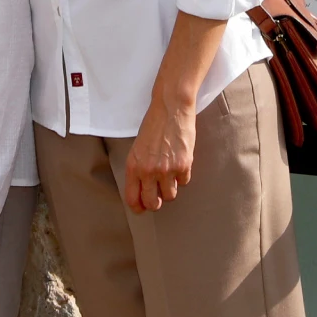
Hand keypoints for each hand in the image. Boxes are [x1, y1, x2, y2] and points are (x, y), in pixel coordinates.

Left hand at [123, 96, 197, 212]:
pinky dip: (182, 175)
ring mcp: (166, 169)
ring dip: (170, 188)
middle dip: (156, 202)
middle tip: (159, 196)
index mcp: (134, 166)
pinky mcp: (183, 165)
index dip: (139, 207)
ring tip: (170, 173)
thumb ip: (139, 170)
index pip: (133, 199)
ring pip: (170, 196)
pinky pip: (184, 182)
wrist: (171, 108)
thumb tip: (143, 190)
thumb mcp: (138, 148)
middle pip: (153, 203)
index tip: (143, 208)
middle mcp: (148, 171)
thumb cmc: (154, 125)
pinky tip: (179, 161)